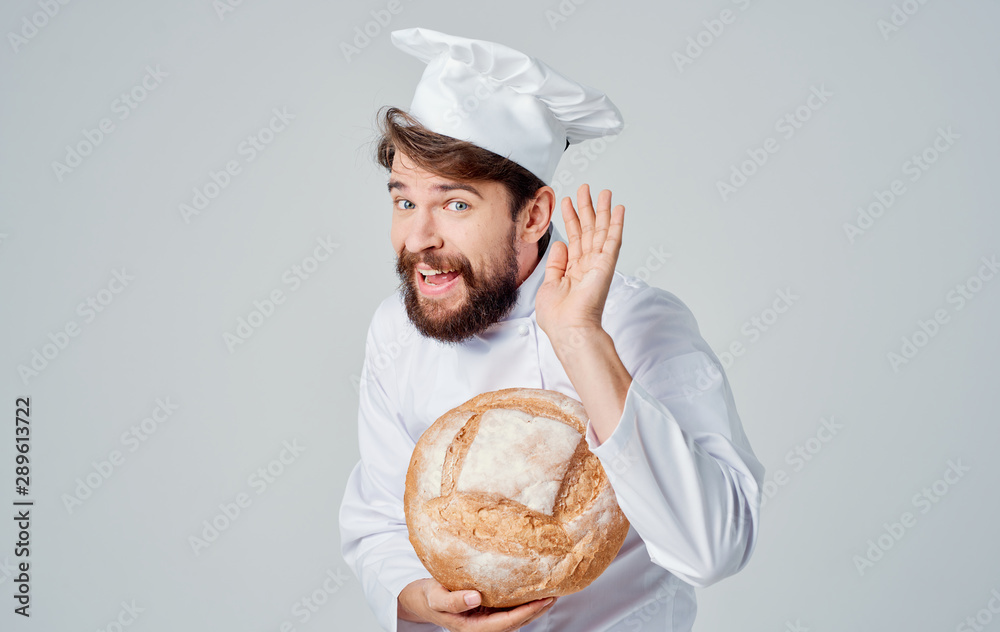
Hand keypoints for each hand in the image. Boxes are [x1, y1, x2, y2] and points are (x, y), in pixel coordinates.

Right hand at [398, 578, 556, 631]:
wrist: (420, 600)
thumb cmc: (427, 597)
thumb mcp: (436, 597)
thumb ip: (454, 600)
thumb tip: (476, 598)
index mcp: (473, 627)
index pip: (506, 622)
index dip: (526, 613)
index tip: (542, 601)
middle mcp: (482, 626)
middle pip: (515, 621)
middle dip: (536, 610)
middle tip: (555, 594)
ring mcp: (485, 619)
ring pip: (514, 616)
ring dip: (532, 606)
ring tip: (550, 591)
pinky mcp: (485, 611)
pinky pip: (508, 609)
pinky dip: (522, 601)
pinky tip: (530, 590)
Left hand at [536, 184, 624, 339]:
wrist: (568, 330)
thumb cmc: (558, 317)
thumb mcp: (548, 285)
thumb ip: (555, 263)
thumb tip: (560, 243)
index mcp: (573, 271)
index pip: (574, 239)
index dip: (571, 219)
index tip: (567, 202)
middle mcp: (587, 266)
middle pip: (589, 230)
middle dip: (586, 208)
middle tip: (585, 188)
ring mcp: (598, 265)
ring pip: (602, 231)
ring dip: (602, 210)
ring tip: (603, 191)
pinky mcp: (606, 265)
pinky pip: (613, 240)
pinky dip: (617, 224)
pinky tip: (618, 209)